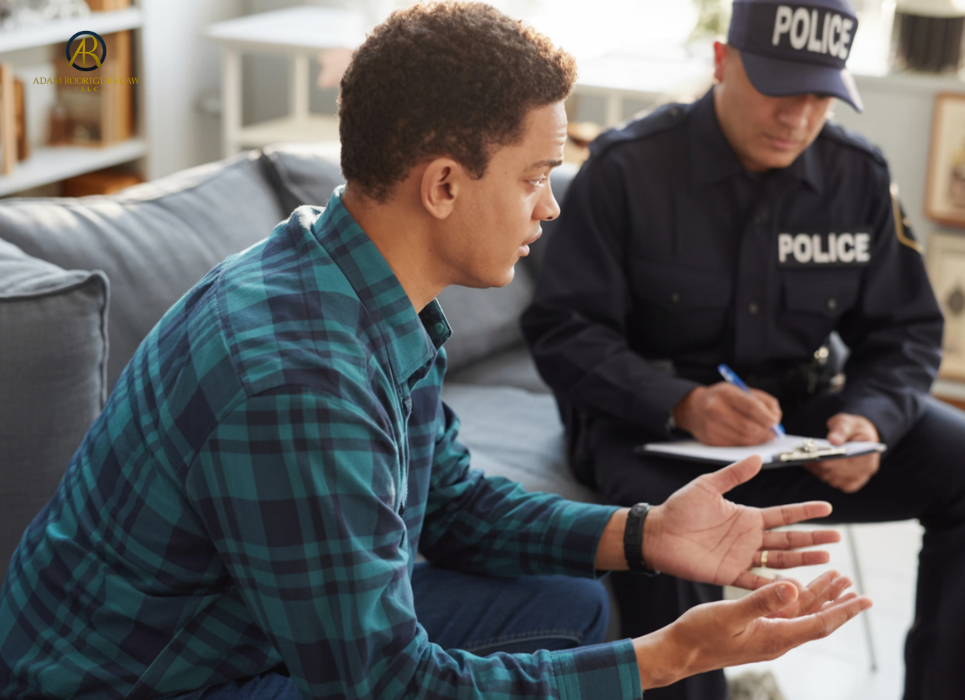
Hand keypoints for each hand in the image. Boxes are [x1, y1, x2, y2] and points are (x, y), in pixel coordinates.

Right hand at [633, 576, 871, 688]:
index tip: (866, 600)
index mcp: (776, 637)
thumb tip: (793, 588)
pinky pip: (784, 612)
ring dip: (819, 596)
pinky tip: (798, 587)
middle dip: (838, 602)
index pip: (820, 623)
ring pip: (801, 613)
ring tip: (836, 579)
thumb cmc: (701, 635)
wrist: (680, 651)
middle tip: (857, 587)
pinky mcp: (754, 628)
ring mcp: (766, 634)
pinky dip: (796, 597)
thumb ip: (761, 601)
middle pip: (816, 618)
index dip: (844, 611)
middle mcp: (776, 638)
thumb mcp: (731, 615)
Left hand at [644, 455, 838, 589]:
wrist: (657, 534)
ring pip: (779, 560)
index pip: (783, 514)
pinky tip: (795, 587)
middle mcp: (749, 538)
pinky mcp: (729, 574)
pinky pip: (756, 582)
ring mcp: (741, 557)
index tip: (828, 508)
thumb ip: (734, 475)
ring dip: (802, 560)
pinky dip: (775, 586)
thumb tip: (759, 457)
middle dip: (813, 539)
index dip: (805, 512)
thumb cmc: (679, 508)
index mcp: (747, 516)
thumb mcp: (708, 486)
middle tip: (837, 539)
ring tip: (826, 559)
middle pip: (788, 539)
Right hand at [673, 383, 781, 445]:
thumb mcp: (740, 390)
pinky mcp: (711, 441)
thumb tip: (776, 417)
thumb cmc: (721, 398)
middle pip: (748, 427)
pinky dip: (747, 444)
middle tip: (773, 434)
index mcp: (725, 393)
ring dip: (758, 440)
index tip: (775, 422)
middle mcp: (716, 410)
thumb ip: (762, 401)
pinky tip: (750, 439)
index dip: (765, 416)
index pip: (750, 406)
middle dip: (765, 432)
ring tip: (764, 436)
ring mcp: (712, 427)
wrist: (692, 408)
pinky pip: (736, 446)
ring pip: (743, 439)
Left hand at [804, 413, 879, 493]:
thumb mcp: (846, 423)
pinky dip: (825, 476)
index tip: (817, 455)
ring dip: (821, 472)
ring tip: (808, 462)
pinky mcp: (852, 483)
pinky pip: (837, 484)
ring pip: (837, 479)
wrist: (859, 435)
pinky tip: (815, 468)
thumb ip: (840, 430)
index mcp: (869, 451)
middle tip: (806, 458)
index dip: (833, 459)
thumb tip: (833, 440)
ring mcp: (861, 477)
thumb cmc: (852, 428)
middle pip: (840, 471)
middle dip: (822, 465)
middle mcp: (868, 468)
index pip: (851, 459)